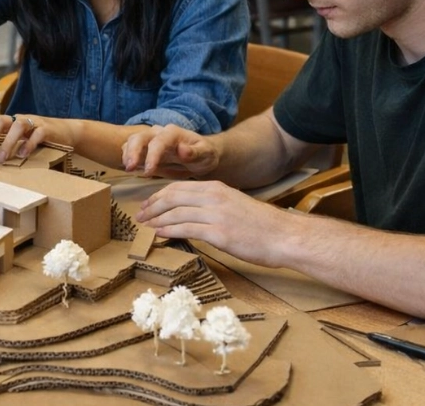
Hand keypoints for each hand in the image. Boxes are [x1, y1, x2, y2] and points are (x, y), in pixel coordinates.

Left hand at [0, 114, 47, 163]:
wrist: (68, 132)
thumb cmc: (41, 138)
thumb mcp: (23, 139)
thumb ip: (10, 144)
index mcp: (12, 122)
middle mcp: (21, 120)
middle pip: (0, 121)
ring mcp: (34, 122)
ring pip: (17, 125)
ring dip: (7, 143)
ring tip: (2, 159)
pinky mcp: (48, 129)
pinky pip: (37, 133)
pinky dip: (28, 144)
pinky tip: (23, 155)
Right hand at [122, 124, 217, 177]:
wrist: (200, 156)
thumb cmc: (204, 155)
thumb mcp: (206, 154)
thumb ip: (195, 152)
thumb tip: (182, 150)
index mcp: (173, 133)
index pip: (158, 142)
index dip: (151, 156)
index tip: (148, 171)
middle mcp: (159, 133)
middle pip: (139, 137)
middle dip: (132, 152)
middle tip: (130, 168)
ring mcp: (150, 140)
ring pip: (132, 141)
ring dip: (127, 154)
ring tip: (128, 169)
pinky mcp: (145, 150)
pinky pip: (131, 149)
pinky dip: (127, 158)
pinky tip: (130, 169)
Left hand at [136, 180, 294, 267]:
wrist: (284, 236)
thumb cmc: (261, 225)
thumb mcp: (234, 204)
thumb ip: (212, 204)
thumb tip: (190, 212)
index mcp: (216, 188)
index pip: (178, 187)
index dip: (158, 196)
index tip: (147, 204)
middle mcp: (214, 198)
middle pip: (172, 198)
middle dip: (152, 207)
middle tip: (140, 215)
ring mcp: (216, 215)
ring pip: (176, 213)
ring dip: (156, 220)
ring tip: (145, 226)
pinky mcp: (219, 233)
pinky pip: (186, 229)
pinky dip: (169, 231)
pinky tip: (159, 234)